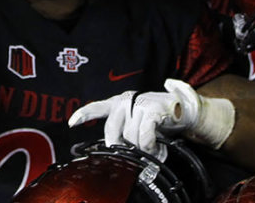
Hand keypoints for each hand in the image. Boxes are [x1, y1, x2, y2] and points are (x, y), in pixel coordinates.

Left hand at [68, 79, 232, 158]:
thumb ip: (126, 131)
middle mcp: (125, 100)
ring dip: (142, 148)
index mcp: (119, 103)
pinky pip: (144, 135)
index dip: (84, 115)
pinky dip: (150, 145)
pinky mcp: (152, 109)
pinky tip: (156, 147)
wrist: (183, 108)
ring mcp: (138, 103)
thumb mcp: (139, 121)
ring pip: (130, 136)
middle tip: (133, 153)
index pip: (97, 107)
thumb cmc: (158, 117)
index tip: (71, 123)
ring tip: (153, 149)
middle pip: (112, 131)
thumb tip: (118, 151)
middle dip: (120, 146)